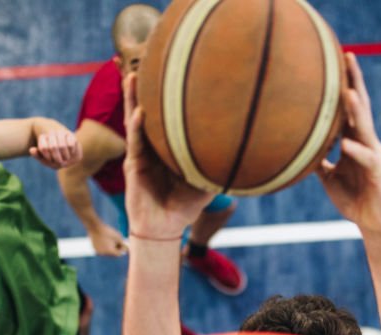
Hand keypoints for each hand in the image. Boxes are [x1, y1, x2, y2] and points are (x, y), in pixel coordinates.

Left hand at [30, 128, 82, 169]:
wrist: (68, 152)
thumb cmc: (55, 157)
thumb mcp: (46, 159)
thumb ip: (38, 156)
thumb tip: (31, 150)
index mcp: (42, 137)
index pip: (43, 148)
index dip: (47, 157)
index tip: (50, 160)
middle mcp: (51, 133)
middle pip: (53, 147)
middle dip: (57, 158)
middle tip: (60, 162)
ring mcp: (61, 132)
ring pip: (62, 145)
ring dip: (65, 156)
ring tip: (66, 159)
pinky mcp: (70, 134)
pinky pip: (70, 144)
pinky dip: (71, 152)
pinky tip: (71, 153)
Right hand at [89, 223, 128, 256]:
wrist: (95, 227)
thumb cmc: (108, 231)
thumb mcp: (118, 237)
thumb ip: (122, 244)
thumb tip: (126, 248)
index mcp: (110, 251)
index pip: (118, 254)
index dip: (122, 250)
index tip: (124, 245)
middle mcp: (104, 253)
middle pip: (113, 253)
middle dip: (116, 249)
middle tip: (119, 243)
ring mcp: (98, 252)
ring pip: (107, 252)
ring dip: (110, 248)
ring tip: (111, 241)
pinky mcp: (95, 249)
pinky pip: (102, 250)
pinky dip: (105, 247)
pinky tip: (105, 241)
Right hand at [122, 73, 212, 238]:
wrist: (165, 228)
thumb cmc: (185, 206)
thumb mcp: (207, 182)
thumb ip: (221, 166)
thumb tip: (248, 154)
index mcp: (169, 146)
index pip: (168, 115)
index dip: (168, 95)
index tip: (175, 70)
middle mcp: (153, 145)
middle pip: (148, 109)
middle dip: (148, 87)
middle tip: (148, 61)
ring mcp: (141, 154)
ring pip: (136, 120)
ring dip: (133, 99)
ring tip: (133, 77)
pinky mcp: (133, 166)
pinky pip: (136, 143)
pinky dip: (137, 127)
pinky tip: (140, 112)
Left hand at [316, 53, 380, 235]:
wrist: (374, 224)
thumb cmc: (354, 199)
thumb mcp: (330, 177)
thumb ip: (318, 160)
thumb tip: (300, 148)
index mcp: (356, 142)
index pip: (349, 109)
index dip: (343, 85)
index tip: (334, 60)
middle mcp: (367, 143)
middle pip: (360, 107)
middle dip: (354, 82)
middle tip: (348, 56)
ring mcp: (375, 156)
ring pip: (365, 128)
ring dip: (356, 111)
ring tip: (347, 92)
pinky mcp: (379, 173)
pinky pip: (366, 159)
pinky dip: (355, 151)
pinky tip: (344, 143)